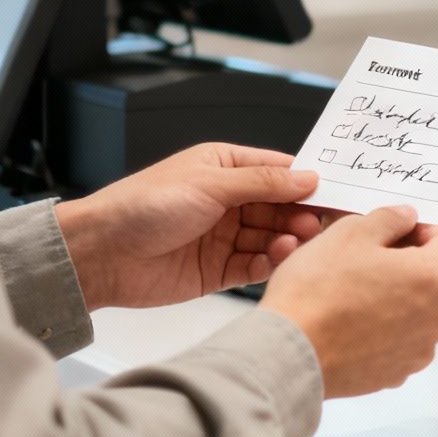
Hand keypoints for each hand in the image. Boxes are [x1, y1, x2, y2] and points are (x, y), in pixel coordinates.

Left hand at [56, 143, 323, 309]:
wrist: (101, 253)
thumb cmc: (143, 205)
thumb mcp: (209, 184)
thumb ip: (262, 183)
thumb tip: (307, 177)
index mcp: (223, 167)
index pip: (277, 171)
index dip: (306, 182)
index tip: (336, 193)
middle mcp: (227, 200)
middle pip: (279, 206)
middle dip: (301, 214)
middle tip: (321, 223)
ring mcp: (223, 235)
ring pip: (270, 237)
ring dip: (287, 239)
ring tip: (298, 241)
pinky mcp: (218, 269)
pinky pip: (254, 265)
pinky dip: (269, 262)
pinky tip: (279, 258)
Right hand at [258, 206, 437, 398]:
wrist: (291, 353)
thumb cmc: (320, 291)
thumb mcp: (350, 232)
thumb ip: (389, 219)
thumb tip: (405, 218)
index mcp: (437, 278)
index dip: (423, 229)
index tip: (397, 230)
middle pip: (435, 278)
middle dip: (407, 264)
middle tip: (366, 257)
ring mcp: (419, 350)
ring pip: (417, 310)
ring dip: (395, 297)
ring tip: (353, 291)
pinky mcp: (396, 373)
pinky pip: (399, 340)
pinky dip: (382, 327)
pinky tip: (350, 320)